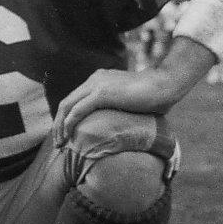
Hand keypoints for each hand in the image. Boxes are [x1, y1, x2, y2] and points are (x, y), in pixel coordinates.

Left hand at [51, 40, 213, 143]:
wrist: (164, 85)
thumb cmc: (155, 96)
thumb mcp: (130, 101)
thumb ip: (119, 107)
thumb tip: (119, 124)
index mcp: (99, 79)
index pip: (75, 99)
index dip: (66, 118)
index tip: (65, 135)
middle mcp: (94, 80)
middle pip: (66, 103)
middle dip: (58, 124)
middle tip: (57, 143)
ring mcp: (96, 85)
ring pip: (67, 107)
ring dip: (60, 127)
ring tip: (60, 144)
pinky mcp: (101, 94)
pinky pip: (78, 111)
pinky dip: (69, 125)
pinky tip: (68, 137)